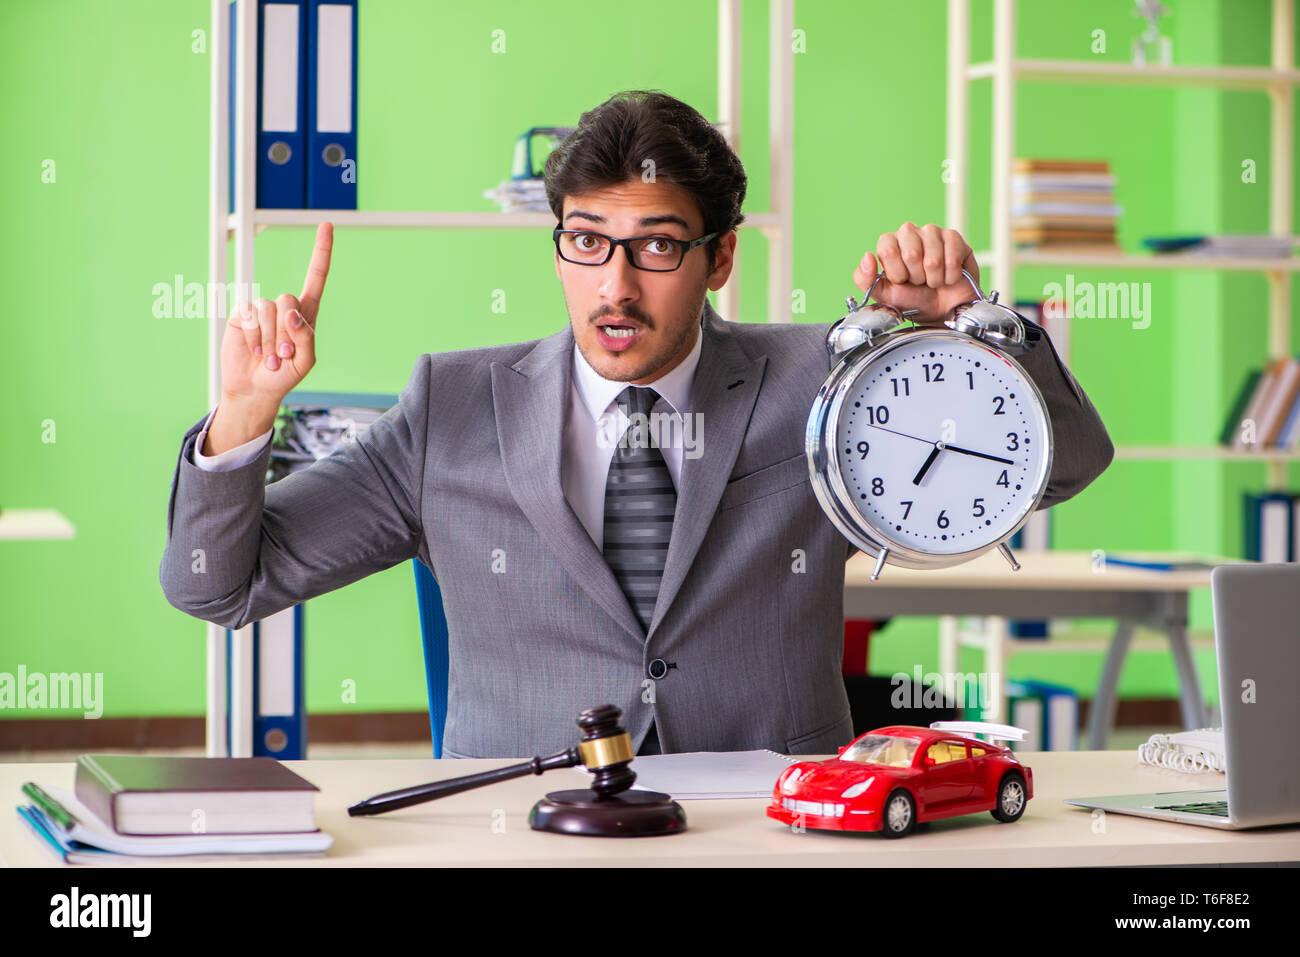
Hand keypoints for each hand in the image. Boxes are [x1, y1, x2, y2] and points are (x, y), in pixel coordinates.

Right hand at [220, 221, 332, 407]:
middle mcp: (284, 307)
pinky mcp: (241, 315)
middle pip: (289, 298)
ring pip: (268, 309)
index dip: (321, 251)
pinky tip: (256, 352)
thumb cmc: (285, 375)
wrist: (256, 388)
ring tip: (270, 357)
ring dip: (269, 338)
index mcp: (306, 314)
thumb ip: (306, 337)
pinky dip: (254, 338)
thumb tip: (292, 314)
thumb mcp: (306, 361)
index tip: (327, 225)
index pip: (316, 277)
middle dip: (286, 330)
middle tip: (284, 353)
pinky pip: (249, 316)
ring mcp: (261, 310)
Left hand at [852, 222, 979, 323]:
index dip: (897, 271)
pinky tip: (947, 276)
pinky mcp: (954, 237)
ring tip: (932, 280)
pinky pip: (952, 259)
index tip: (901, 280)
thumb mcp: (883, 295)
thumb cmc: (913, 299)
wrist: (942, 309)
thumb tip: (867, 257)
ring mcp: (932, 232)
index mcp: (889, 243)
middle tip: (919, 281)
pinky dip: (950, 276)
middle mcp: (909, 233)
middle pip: (911, 253)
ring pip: (933, 259)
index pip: (887, 248)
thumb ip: (864, 279)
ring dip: (934, 278)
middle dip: (916, 276)